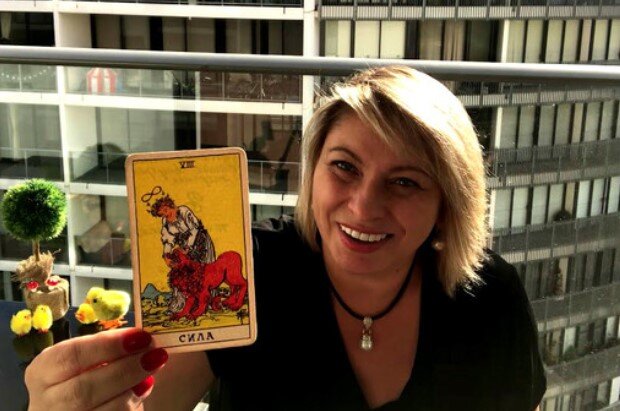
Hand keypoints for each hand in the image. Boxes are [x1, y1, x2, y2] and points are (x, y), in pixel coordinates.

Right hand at [25, 328, 167, 410]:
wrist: (71, 406)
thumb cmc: (80, 376)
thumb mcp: (83, 360)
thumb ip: (106, 350)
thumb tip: (141, 339)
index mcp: (42, 371)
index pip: (71, 356)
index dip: (108, 345)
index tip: (141, 336)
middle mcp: (44, 402)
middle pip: (84, 389)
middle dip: (125, 370)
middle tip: (155, 355)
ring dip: (130, 393)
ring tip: (151, 376)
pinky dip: (129, 409)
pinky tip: (141, 394)